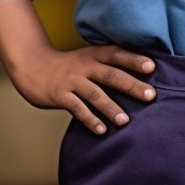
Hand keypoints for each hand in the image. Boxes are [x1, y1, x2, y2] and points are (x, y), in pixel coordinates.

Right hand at [6, 44, 156, 135]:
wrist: (32, 66)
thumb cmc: (68, 66)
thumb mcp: (87, 58)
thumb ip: (108, 65)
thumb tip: (142, 78)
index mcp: (94, 55)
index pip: (117, 54)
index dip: (134, 59)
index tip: (152, 66)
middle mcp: (84, 66)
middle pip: (111, 75)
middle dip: (131, 85)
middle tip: (150, 95)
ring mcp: (72, 81)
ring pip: (94, 94)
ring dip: (111, 107)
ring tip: (125, 121)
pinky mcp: (60, 95)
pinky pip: (77, 108)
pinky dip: (90, 119)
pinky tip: (101, 130)